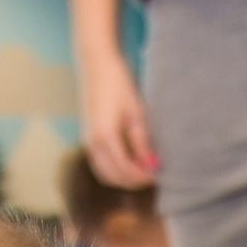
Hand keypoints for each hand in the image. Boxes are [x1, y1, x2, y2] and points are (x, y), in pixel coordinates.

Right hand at [80, 52, 156, 188]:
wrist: (97, 65)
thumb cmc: (119, 84)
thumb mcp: (136, 113)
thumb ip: (142, 142)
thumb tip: (152, 165)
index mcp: (105, 137)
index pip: (125, 169)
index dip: (143, 176)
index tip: (159, 175)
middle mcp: (93, 144)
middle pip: (114, 177)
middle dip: (134, 181)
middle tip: (153, 175)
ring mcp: (88, 142)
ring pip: (105, 175)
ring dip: (123, 178)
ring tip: (142, 170)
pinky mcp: (88, 139)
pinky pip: (100, 165)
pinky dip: (114, 171)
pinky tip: (130, 163)